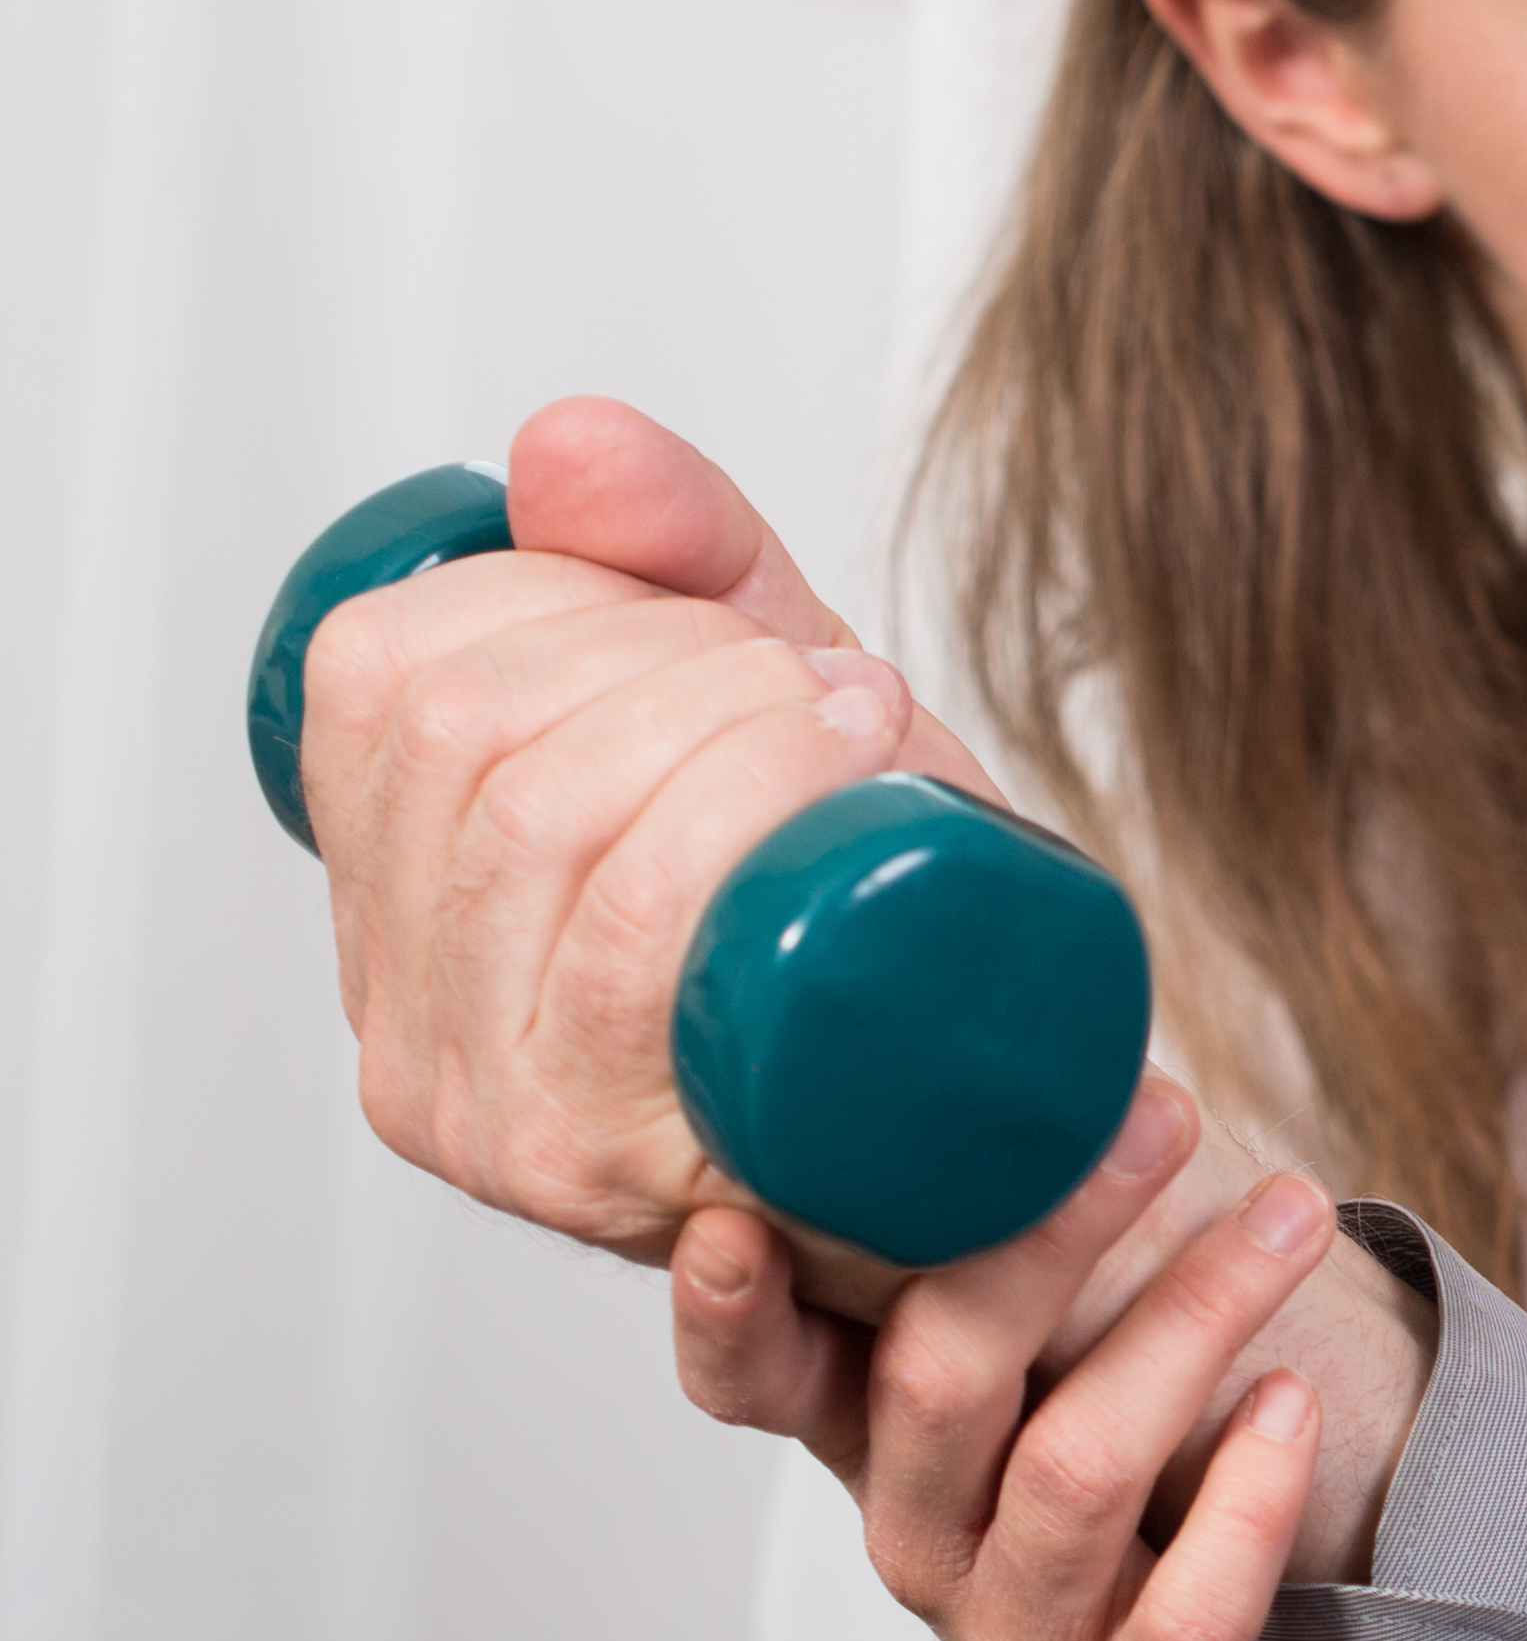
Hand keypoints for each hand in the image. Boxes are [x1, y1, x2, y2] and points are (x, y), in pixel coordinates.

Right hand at [298, 397, 1010, 1273]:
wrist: (1025, 1151)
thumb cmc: (886, 938)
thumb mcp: (782, 717)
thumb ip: (684, 566)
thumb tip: (564, 446)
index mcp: (403, 913)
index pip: (386, 684)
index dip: (563, 602)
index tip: (724, 625)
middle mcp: (417, 1043)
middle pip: (480, 754)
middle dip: (673, 661)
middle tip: (827, 686)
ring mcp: (509, 1132)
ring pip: (558, 848)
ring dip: (733, 733)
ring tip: (863, 724)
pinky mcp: (621, 1193)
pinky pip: (627, 984)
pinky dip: (743, 827)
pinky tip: (845, 775)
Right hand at [679, 1091, 1373, 1640]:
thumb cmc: (1090, 1529)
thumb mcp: (1016, 1402)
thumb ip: (995, 1268)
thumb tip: (1053, 1046)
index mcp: (876, 1446)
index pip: (754, 1381)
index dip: (726, 1313)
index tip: (733, 1216)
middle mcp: (925, 1540)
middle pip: (944, 1378)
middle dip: (1048, 1235)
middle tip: (1161, 1111)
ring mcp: (1024, 1639)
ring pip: (1078, 1470)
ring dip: (1194, 1321)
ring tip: (1293, 1215)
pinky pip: (1187, 1614)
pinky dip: (1249, 1499)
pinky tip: (1294, 1408)